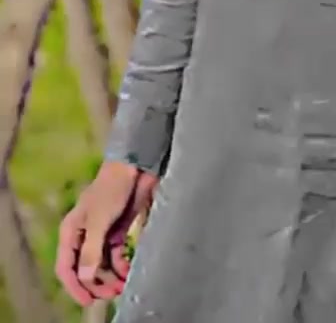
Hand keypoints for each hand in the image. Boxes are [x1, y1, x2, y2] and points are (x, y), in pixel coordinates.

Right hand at [55, 162, 157, 305]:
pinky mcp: (116, 233)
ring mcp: (100, 235)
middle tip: (113, 293)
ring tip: (123, 285)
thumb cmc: (111, 189)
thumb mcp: (100, 221)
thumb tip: (86, 278)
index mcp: (71, 232)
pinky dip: (121, 267)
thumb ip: (92, 250)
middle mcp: (83, 236)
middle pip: (84, 270)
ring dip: (110, 278)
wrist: (133, 168)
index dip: (75, 287)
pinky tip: (128, 272)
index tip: (89, 302)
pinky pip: (114, 257)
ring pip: (100, 266)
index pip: (66, 267)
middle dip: (97, 284)